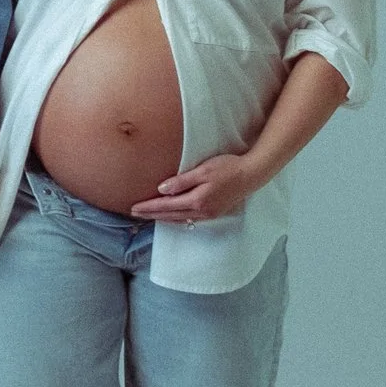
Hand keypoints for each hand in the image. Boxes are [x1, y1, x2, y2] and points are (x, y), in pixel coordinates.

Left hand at [133, 150, 255, 223]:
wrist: (251, 175)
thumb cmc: (227, 167)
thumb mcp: (203, 170)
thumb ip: (181, 181)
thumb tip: (161, 190)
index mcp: (196, 200)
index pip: (166, 206)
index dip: (149, 207)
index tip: (134, 208)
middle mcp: (201, 211)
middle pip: (170, 215)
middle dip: (151, 214)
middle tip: (135, 213)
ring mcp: (208, 214)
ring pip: (179, 219)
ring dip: (162, 218)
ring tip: (149, 216)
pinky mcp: (213, 212)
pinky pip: (189, 218)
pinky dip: (176, 218)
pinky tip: (171, 216)